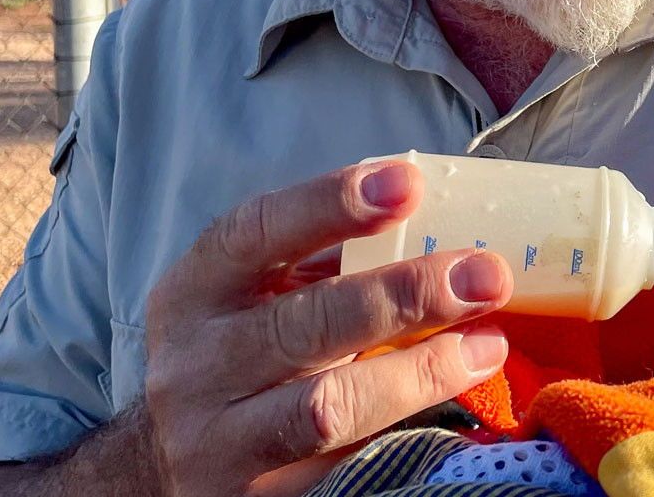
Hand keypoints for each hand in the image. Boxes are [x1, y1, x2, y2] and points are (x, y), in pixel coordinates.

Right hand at [142, 161, 511, 496]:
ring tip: (487, 343)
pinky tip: (458, 399)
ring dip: (419, 371)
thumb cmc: (238, 357)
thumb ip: (324, 264)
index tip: (407, 184)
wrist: (166, 469)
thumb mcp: (252, 299)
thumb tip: (440, 220)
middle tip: (485, 276)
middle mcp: (195, 367)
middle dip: (404, 293)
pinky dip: (407, 428)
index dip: (330, 203)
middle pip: (303, 323)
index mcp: (194, 293)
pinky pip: (343, 464)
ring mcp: (219, 442)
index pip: (255, 233)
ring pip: (326, 406)